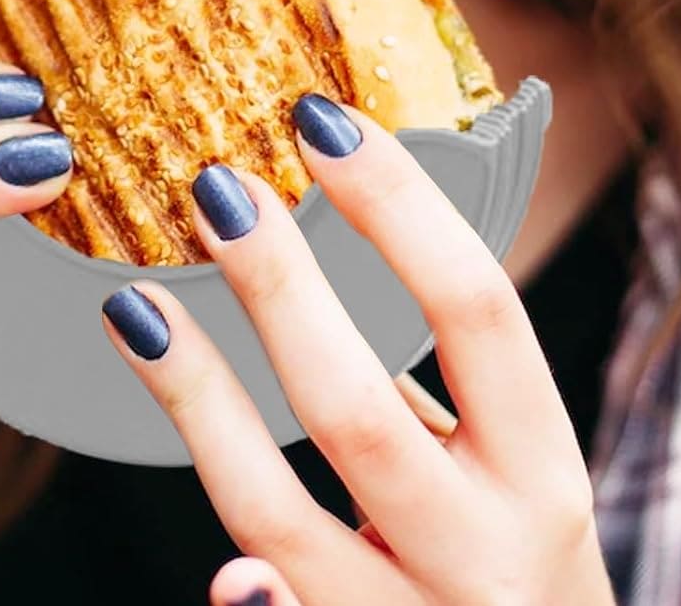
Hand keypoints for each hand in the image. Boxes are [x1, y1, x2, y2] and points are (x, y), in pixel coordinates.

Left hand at [99, 92, 615, 605]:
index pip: (478, 309)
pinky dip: (240, 588)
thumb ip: (436, 390)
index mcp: (543, 472)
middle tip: (215, 190)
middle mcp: (489, 557)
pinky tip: (205, 545)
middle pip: (360, 408)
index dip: (398, 207)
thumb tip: (334, 242)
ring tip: (138, 306)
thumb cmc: (517, 576)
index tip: (321, 120)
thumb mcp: (515, 482)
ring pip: (276, 514)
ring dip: (197, 400)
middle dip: (278, 289)